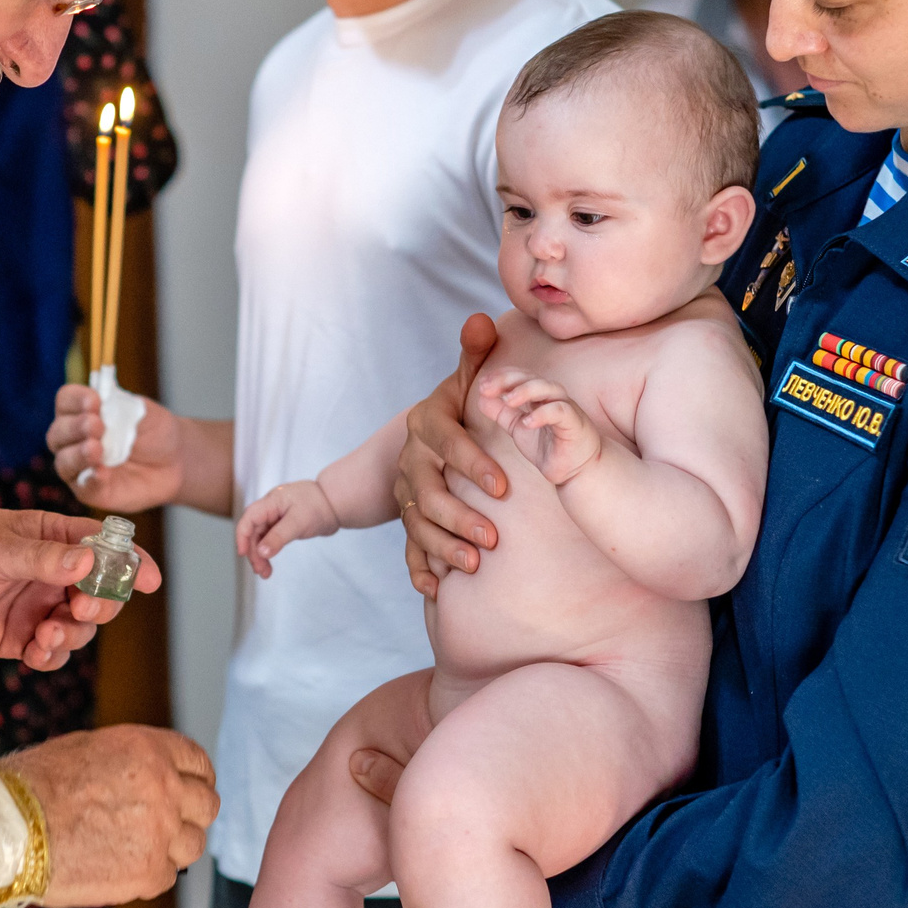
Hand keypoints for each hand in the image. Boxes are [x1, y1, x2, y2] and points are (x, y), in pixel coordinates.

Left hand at [0, 510, 157, 669]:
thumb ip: (42, 558)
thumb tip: (90, 560)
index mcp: (49, 538)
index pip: (102, 547)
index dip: (130, 563)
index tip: (150, 581)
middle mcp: (48, 573)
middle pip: (99, 593)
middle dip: (99, 604)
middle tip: (80, 607)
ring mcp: (34, 607)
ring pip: (79, 627)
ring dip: (74, 633)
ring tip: (46, 633)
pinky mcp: (15, 638)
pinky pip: (51, 652)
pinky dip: (52, 655)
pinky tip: (37, 652)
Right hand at [0, 726, 217, 907]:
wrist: (7, 827)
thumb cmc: (34, 785)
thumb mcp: (89, 750)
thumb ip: (132, 763)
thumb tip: (149, 778)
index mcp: (150, 750)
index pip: (198, 762)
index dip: (195, 778)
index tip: (188, 790)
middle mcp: (165, 787)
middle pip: (207, 805)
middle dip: (190, 813)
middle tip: (167, 823)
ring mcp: (161, 832)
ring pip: (194, 844)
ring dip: (173, 845)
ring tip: (138, 847)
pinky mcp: (149, 873)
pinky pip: (167, 875)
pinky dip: (148, 873)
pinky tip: (118, 866)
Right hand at [48, 384, 183, 510]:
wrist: (175, 460)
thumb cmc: (154, 431)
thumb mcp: (140, 411)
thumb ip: (119, 406)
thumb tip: (101, 406)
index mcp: (81, 412)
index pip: (65, 401)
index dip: (75, 399)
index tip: (95, 400)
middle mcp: (74, 439)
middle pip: (57, 433)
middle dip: (75, 427)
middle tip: (97, 425)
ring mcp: (80, 467)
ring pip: (64, 462)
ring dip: (78, 454)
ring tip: (96, 449)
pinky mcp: (91, 491)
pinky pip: (83, 487)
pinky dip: (91, 479)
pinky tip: (102, 472)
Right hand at [233, 481, 339, 577]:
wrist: (336, 504)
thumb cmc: (319, 506)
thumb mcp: (299, 522)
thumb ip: (279, 537)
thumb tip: (262, 552)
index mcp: (271, 501)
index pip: (249, 518)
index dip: (242, 536)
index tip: (243, 554)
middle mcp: (270, 508)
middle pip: (252, 530)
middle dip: (253, 551)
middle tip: (260, 571)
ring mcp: (275, 516)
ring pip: (260, 537)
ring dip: (260, 555)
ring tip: (265, 573)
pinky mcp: (282, 525)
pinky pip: (269, 539)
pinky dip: (268, 552)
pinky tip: (269, 565)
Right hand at [392, 314, 507, 595]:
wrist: (432, 440)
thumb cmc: (462, 409)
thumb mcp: (466, 382)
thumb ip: (475, 356)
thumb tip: (481, 318)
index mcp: (426, 425)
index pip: (444, 442)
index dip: (470, 464)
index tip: (502, 487)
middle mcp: (410, 459)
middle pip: (425, 491)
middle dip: (457, 517)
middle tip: (492, 539)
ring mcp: (405, 492)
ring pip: (416, 524)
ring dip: (441, 547)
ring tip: (473, 564)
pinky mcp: (408, 520)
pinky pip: (406, 549)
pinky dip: (418, 570)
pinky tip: (435, 588)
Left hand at [474, 367, 603, 485]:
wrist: (578, 470)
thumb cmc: (550, 446)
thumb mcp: (518, 428)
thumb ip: (502, 413)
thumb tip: (480, 398)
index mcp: (540, 395)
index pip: (519, 376)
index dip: (500, 377)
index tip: (482, 385)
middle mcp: (553, 396)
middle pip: (531, 377)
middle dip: (508, 380)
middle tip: (487, 387)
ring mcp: (566, 407)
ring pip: (548, 388)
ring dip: (526, 391)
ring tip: (508, 400)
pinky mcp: (575, 423)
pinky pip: (560, 412)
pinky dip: (543, 414)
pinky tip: (527, 422)